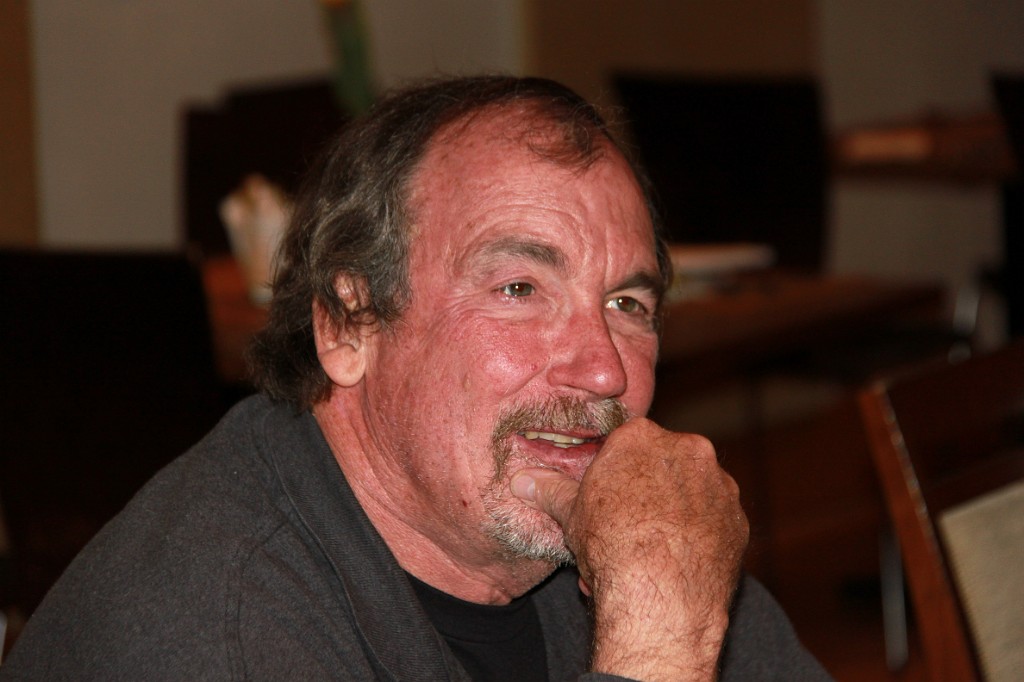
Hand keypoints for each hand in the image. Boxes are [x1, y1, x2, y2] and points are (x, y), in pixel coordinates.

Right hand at [511, 418, 747, 681]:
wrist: (662, 593)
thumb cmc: (611, 545)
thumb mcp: (571, 515)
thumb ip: (550, 490)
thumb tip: (521, 480)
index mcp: (641, 437)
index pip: (627, 445)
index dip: (614, 475)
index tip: (606, 500)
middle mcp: (688, 449)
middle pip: (663, 464)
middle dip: (647, 491)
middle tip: (626, 528)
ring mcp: (719, 483)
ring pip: (692, 491)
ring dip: (676, 513)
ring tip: (653, 553)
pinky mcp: (739, 518)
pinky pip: (716, 521)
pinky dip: (701, 536)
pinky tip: (680, 563)